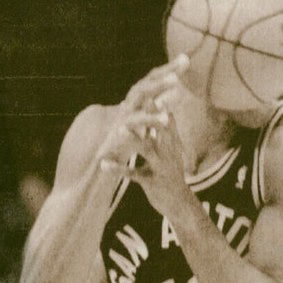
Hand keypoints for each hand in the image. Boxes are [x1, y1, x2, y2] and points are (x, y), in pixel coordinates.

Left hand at [99, 55, 190, 214]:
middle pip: (160, 126)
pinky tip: (103, 165)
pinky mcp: (151, 182)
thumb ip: (164, 126)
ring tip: (118, 129)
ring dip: (133, 139)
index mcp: (170, 139)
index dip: (159, 96)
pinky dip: (118, 169)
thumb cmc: (170, 171)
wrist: (178, 203)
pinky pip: (133, 175)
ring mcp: (160, 165)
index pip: (165, 113)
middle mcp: (167, 149)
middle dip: (151, 112)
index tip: (153, 79)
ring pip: (146, 149)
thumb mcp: (170, 147)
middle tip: (139, 96)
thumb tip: (161, 102)